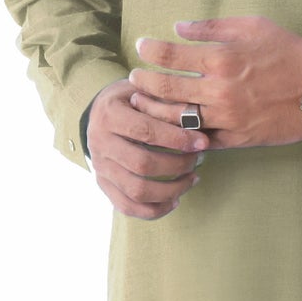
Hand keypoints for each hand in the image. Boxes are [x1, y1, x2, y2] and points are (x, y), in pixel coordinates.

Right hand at [85, 72, 209, 220]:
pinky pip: (127, 207)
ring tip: (192, 178)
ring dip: (171, 190)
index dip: (177, 139)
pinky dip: (154, 210)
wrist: (102, 112)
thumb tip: (195, 118)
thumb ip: (167, 103)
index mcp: (109, 115)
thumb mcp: (147, 91)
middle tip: (199, 159)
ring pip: (137, 191)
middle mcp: (99, 142)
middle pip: (142, 164)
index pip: (145, 131)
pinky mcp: (103, 183)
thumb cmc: (132, 99)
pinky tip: (175, 199)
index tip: (202, 143)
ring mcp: (99, 166)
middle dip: (177, 165)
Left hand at [130, 17, 301, 149]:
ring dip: (152, 111)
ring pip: (175, 119)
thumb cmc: (288, 53)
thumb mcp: (253, 26)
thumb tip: (178, 27)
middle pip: (164, 89)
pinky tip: (168, 129)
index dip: (148, 50)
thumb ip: (212, 27)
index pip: (170, 55)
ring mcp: (226, 118)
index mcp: (222, 58)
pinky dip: (180, 136)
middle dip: (142, 82)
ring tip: (141, 104)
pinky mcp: (235, 139)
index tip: (140, 47)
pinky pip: (198, 141)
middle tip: (133, 78)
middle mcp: (219, 90)